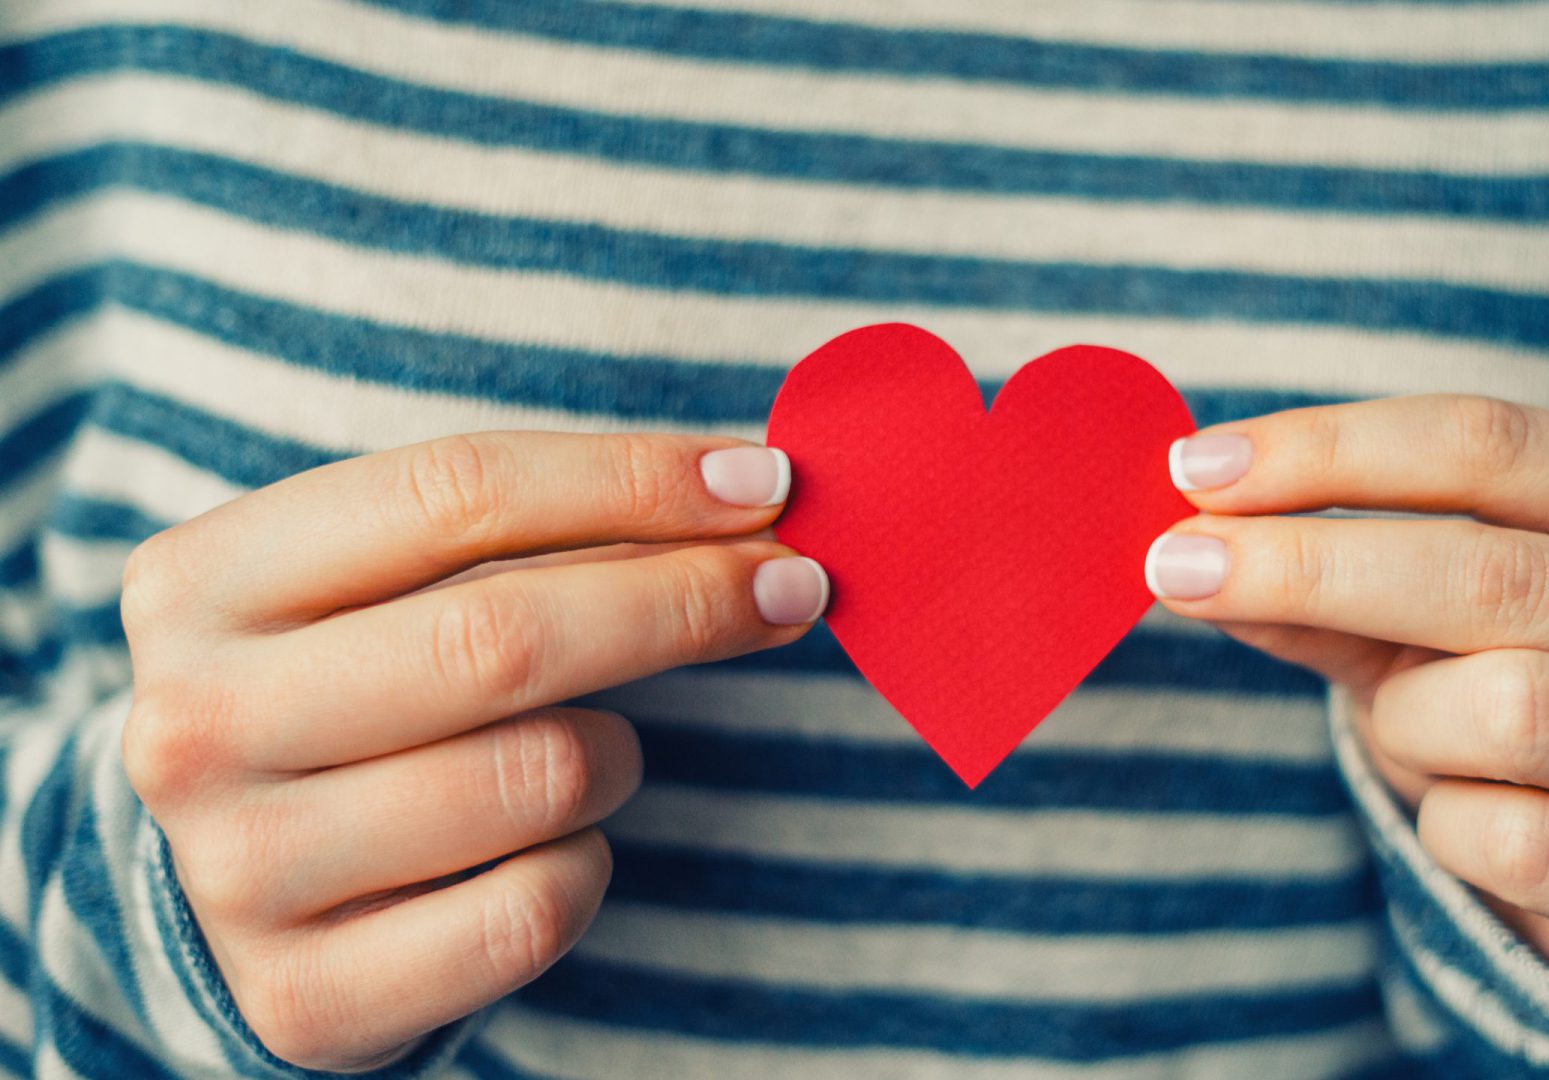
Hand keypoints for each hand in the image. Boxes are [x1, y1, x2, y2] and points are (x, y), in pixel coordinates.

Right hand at [120, 432, 825, 1069]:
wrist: (247, 873)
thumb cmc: (360, 688)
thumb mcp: (397, 585)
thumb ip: (537, 530)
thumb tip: (751, 498)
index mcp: (202, 579)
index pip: (457, 492)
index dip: (632, 480)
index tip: (764, 486)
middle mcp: (194, 724)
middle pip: (505, 638)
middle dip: (682, 602)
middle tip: (794, 586)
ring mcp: (238, 872)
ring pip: (539, 778)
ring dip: (618, 755)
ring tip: (591, 753)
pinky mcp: (306, 996)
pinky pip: (536, 909)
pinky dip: (584, 866)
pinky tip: (549, 847)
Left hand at [1147, 395, 1548, 1000]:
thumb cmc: (1521, 714)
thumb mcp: (1426, 627)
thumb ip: (1327, 581)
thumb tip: (1190, 539)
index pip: (1495, 444)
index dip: (1331, 450)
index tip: (1194, 467)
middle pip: (1496, 568)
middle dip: (1309, 565)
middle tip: (1177, 569)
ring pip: (1514, 708)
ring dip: (1409, 724)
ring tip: (1410, 735)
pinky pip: (1521, 845)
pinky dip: (1449, 833)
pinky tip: (1469, 830)